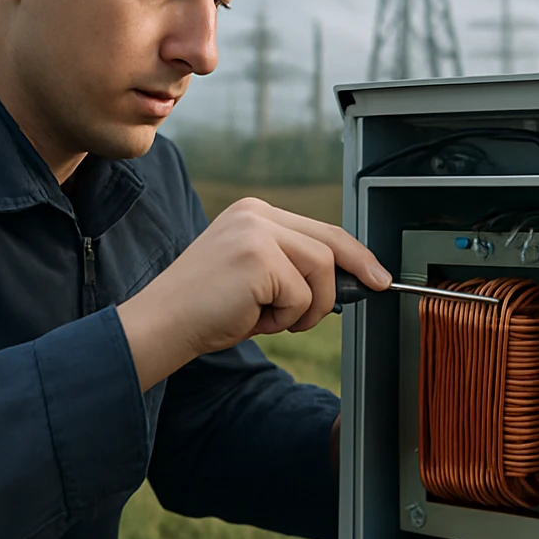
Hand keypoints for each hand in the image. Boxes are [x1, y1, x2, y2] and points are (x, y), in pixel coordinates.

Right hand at [117, 198, 390, 390]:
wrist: (161, 325)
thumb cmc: (207, 311)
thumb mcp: (257, 278)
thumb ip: (294, 269)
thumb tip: (349, 281)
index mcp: (253, 213)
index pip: (319, 229)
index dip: (354, 253)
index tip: (377, 273)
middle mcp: (255, 213)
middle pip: (329, 241)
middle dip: (356, 271)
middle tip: (377, 288)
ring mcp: (255, 232)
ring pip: (321, 269)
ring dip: (307, 307)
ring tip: (274, 319)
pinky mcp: (257, 257)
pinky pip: (300, 294)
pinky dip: (285, 318)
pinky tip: (253, 319)